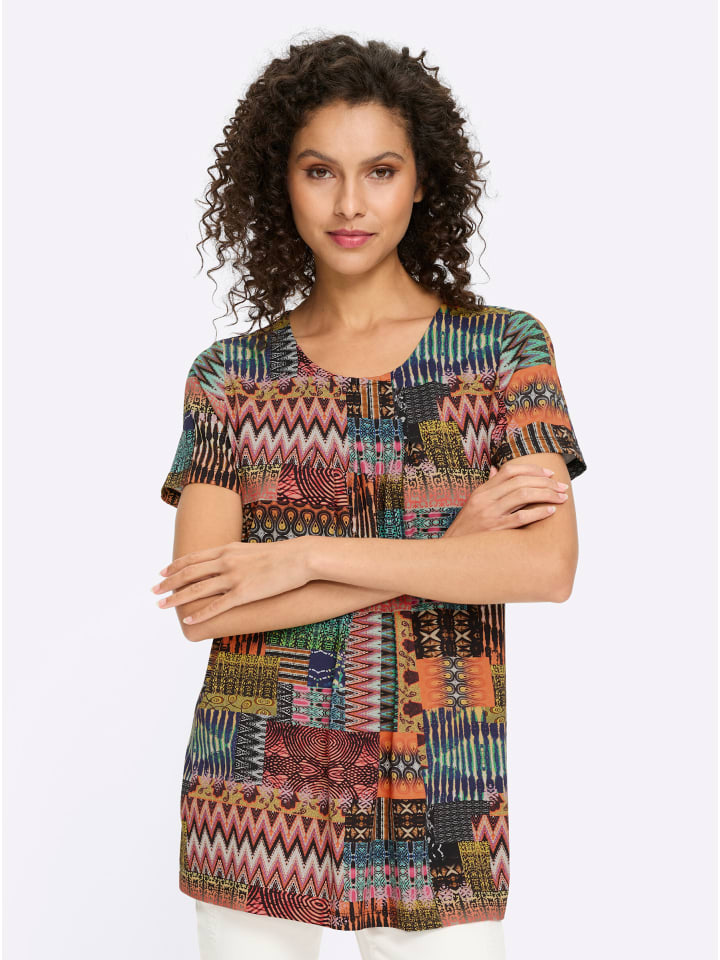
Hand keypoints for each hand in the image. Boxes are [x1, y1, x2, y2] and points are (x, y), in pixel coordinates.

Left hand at [152, 537, 311, 624]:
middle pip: (189, 573)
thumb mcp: (252, 550)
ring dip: (176, 598)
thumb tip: (226, 562)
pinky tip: (188, 620)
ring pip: (196, 589)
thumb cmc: (282, 554)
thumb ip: (236, 556)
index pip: (193, 558)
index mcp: (227, 549)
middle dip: (168, 583)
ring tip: (162, 606)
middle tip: (154, 591)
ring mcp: (233, 577)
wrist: (300, 557)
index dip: (175, 566)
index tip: (162, 573)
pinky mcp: (244, 593)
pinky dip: (200, 614)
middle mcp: (225, 561)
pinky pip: (216, 606)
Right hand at [443, 461, 568, 537]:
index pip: (510, 470)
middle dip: (546, 482)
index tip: (550, 474)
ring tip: (562, 497)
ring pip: (523, 495)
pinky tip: (551, 511)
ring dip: (547, 494)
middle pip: (520, 481)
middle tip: (563, 487)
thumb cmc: (468, 528)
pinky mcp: (495, 530)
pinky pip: (520, 517)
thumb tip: (496, 469)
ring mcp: (490, 514)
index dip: (533, 469)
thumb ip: (488, 487)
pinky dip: (538, 512)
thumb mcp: (474, 503)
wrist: (453, 550)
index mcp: (482, 490)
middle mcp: (486, 499)